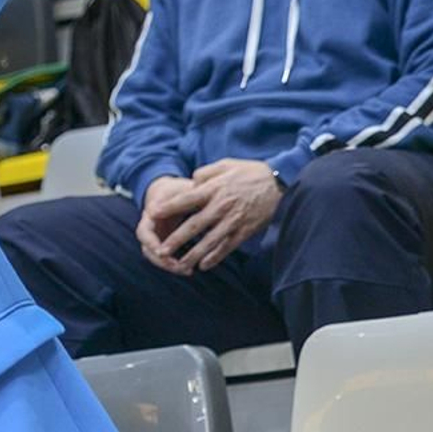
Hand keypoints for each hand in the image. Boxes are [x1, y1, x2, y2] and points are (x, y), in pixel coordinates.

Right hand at [137, 175, 197, 274]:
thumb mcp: (185, 188)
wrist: (169, 191)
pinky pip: (165, 256)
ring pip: (155, 255)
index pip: (144, 231)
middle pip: (147, 248)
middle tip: (180, 267)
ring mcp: (154, 236)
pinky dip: (174, 264)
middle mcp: (149, 226)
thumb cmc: (180, 188)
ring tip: (188, 270)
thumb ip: (192, 192)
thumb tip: (199, 191)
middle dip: (161, 260)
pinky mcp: (162, 242)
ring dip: (168, 265)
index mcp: (151, 212)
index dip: (151, 242)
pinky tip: (190, 268)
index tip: (162, 251)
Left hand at [153, 158, 283, 272]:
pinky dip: (215, 257)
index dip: (168, 207)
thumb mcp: (226, 165)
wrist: (279, 184)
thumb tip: (191, 182)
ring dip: (193, 254)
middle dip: (176, 239)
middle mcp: (220, 206)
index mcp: (213, 189)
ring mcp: (233, 221)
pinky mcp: (244, 231)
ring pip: (209, 241)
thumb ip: (205, 173)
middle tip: (161, 250)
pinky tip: (204, 266)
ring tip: (180, 264)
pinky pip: (227, 247)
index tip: (153, 214)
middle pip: (194, 226)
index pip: (186, 200)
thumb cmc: (250, 172)